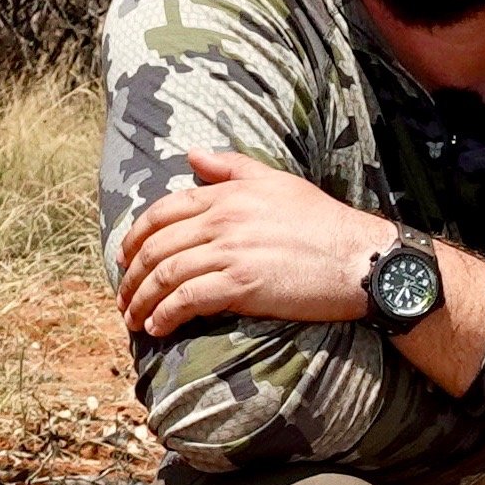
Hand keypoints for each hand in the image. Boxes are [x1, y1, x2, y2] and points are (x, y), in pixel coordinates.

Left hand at [113, 150, 392, 338]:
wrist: (360, 258)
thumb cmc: (324, 222)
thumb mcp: (278, 182)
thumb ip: (232, 167)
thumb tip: (192, 155)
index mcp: (227, 194)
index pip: (163, 212)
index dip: (135, 237)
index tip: (125, 258)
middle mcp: (223, 220)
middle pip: (157, 247)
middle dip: (132, 276)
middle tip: (124, 297)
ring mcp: (231, 252)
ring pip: (166, 276)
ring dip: (142, 301)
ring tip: (135, 320)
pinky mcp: (242, 284)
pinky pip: (188, 300)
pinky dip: (166, 316)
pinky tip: (159, 329)